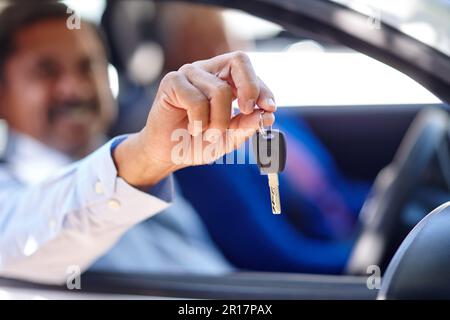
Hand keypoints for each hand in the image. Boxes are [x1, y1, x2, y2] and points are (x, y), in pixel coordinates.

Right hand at [113, 51, 275, 186]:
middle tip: (247, 111)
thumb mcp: (229, 137)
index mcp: (223, 79)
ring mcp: (189, 74)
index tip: (270, 109)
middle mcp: (207, 71)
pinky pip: (197, 100)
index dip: (263, 88)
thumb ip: (247, 125)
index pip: (248, 71)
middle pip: (238, 61)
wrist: (168, 155)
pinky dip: (200, 122)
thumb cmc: (198, 142)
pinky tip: (192, 128)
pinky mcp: (172, 82)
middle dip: (250, 87)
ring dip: (219, 122)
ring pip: (220, 91)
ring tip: (208, 134)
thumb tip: (267, 115)